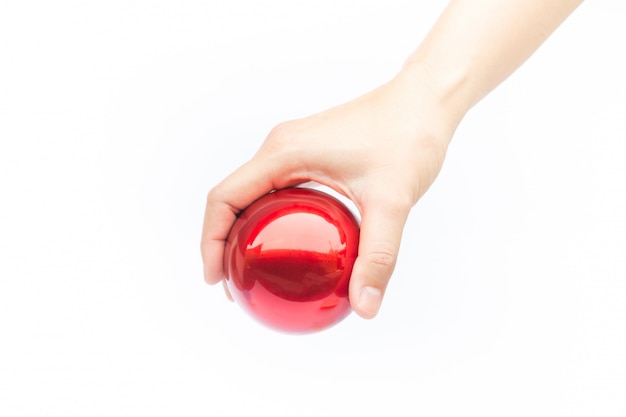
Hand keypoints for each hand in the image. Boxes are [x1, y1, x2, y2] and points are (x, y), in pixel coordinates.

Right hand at [201, 69, 459, 318]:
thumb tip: (365, 308)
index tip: (215, 279)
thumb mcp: (392, 201)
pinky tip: (290, 246)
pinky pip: (276, 190)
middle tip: (234, 285)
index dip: (209, 242)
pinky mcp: (309, 153)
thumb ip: (378, 256)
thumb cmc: (409, 138)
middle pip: (231, 199)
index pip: (224, 199)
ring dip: (244, 232)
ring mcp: (293, 148)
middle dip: (223, 244)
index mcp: (283, 153)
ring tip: (253, 272)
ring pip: (252, 195)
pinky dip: (269, 220)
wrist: (425, 100)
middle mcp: (280, 148)